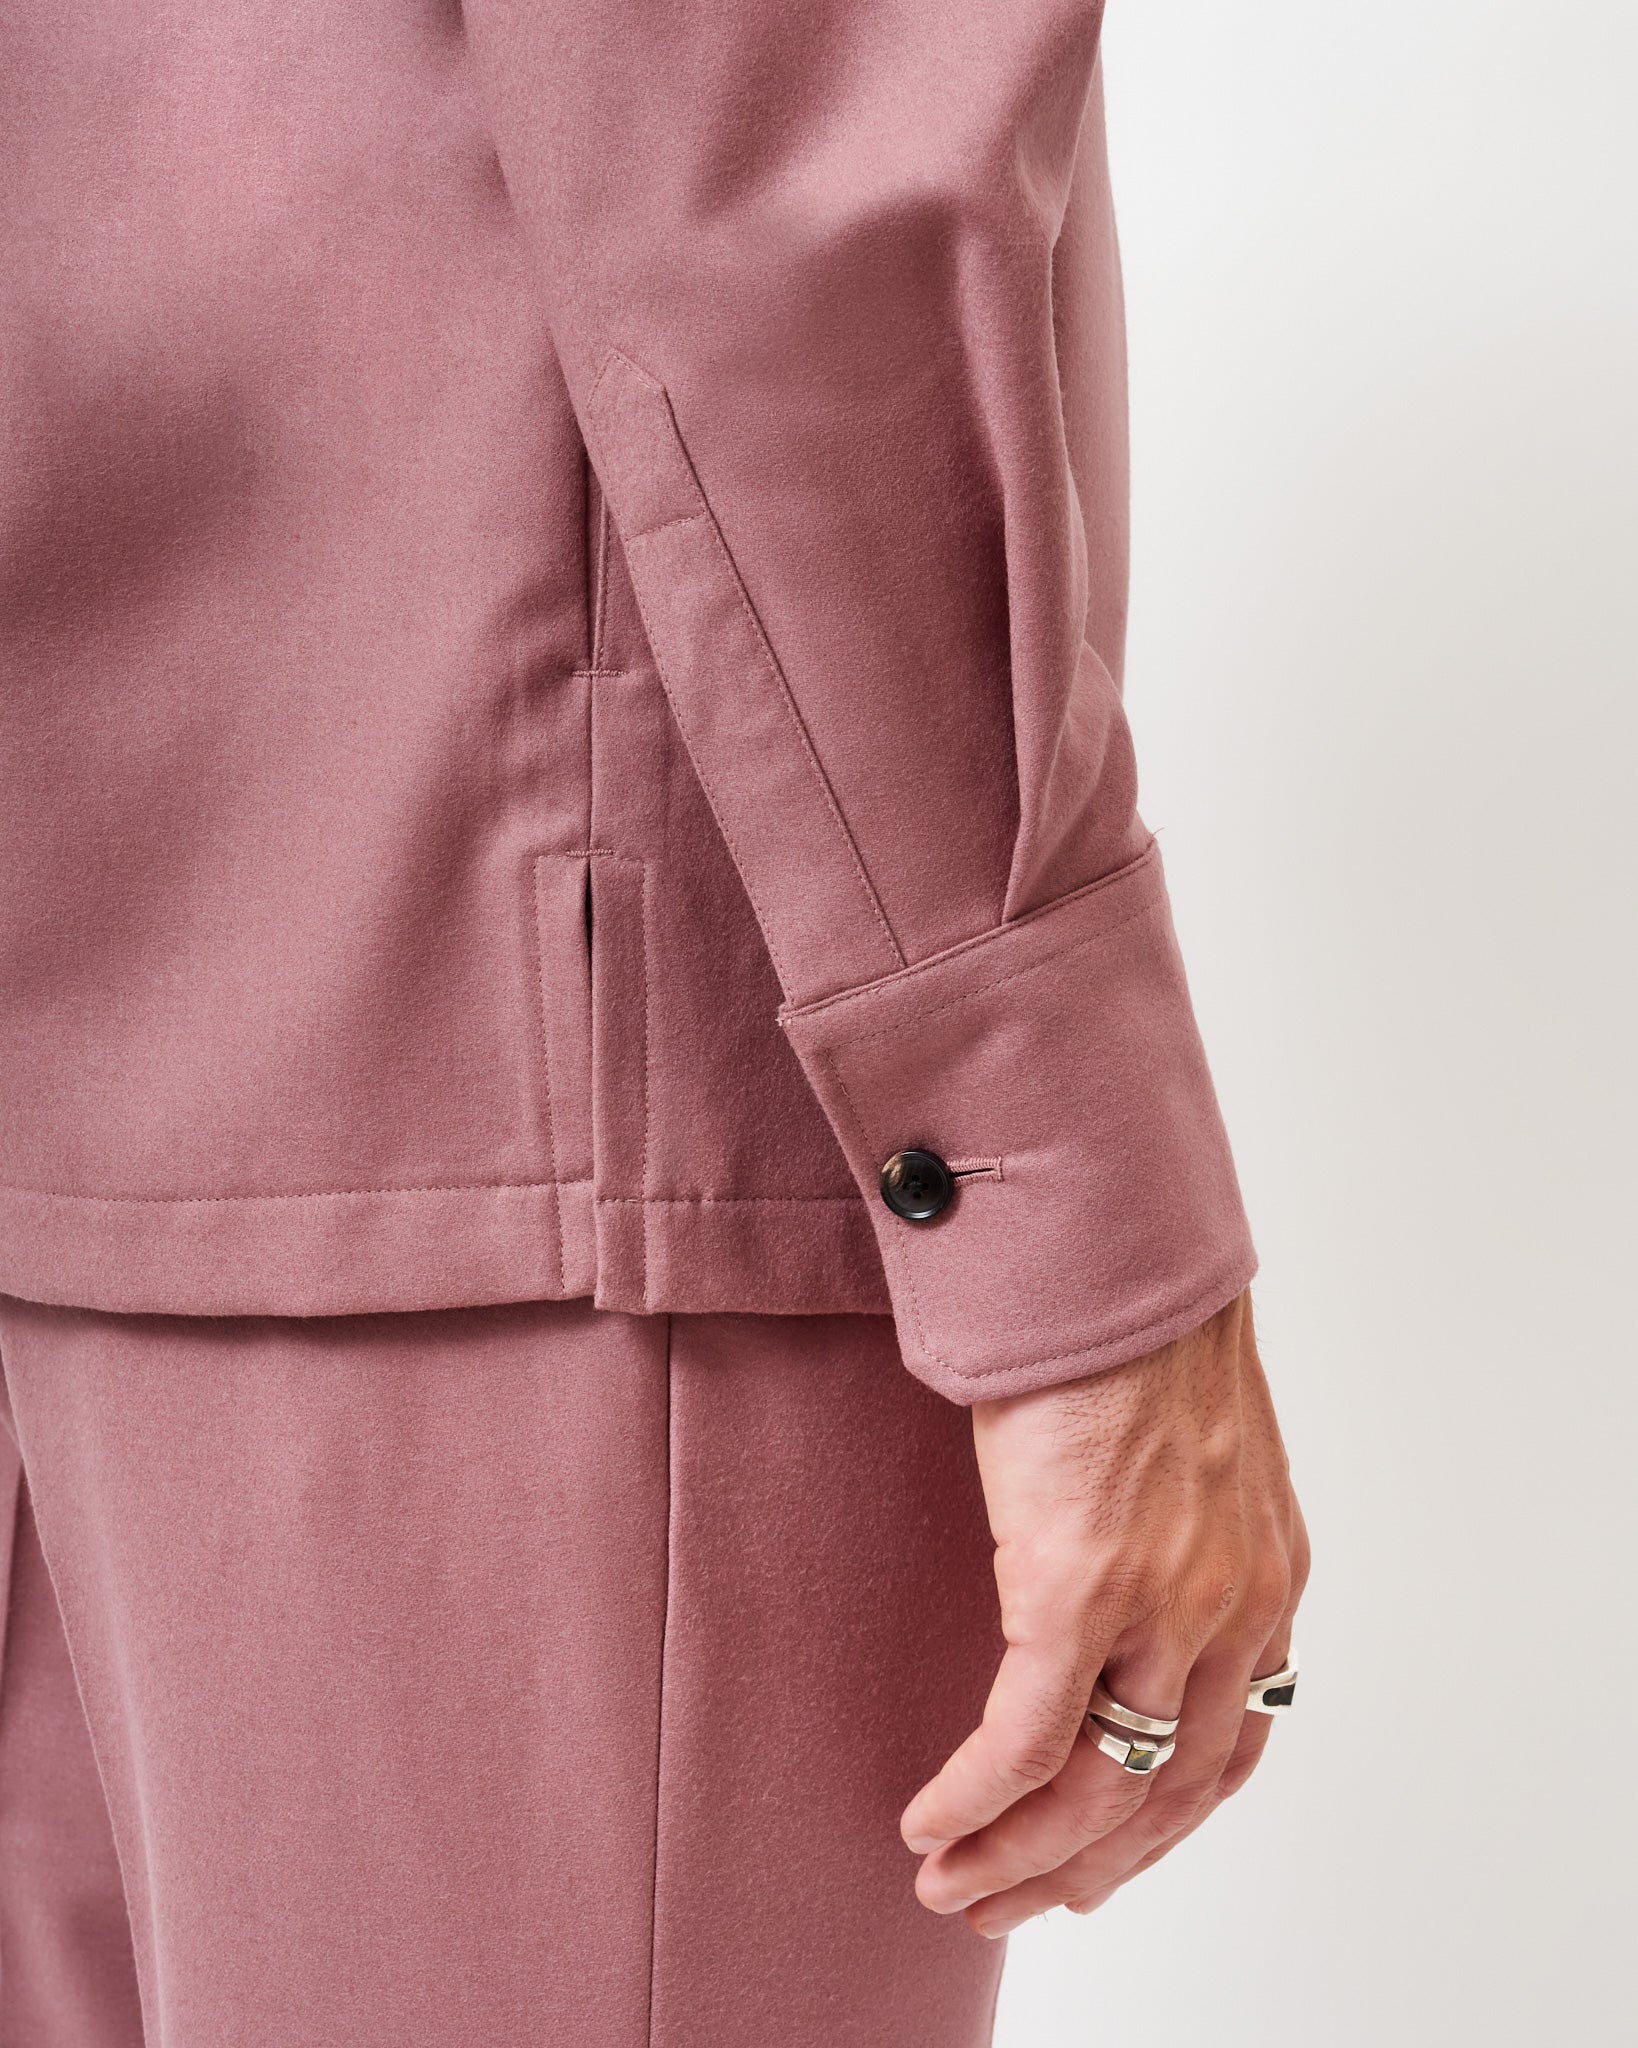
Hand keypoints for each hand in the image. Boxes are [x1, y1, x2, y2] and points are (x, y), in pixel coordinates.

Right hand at [900, 1289, 1307, 1936]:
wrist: (1111, 1253)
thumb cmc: (1131, 1324)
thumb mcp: (1185, 1447)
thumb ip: (1172, 1526)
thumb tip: (1109, 1558)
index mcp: (1264, 1577)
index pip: (1231, 1744)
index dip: (1162, 1820)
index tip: (1102, 1859)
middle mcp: (1233, 1610)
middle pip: (1168, 1793)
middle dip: (1086, 1868)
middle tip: (1014, 1906)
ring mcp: (1163, 1606)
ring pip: (1099, 1790)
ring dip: (1020, 1856)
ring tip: (955, 1887)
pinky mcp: (1079, 1586)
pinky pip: (1026, 1738)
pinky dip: (975, 1796)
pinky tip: (932, 1823)